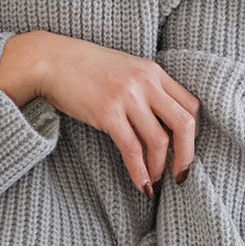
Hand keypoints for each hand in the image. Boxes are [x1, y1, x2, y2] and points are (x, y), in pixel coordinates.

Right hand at [0, 30, 199, 196]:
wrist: (50, 60)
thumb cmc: (84, 68)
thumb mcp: (124, 70)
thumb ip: (145, 89)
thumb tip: (159, 123)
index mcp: (153, 71)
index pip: (191, 105)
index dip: (194, 133)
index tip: (186, 151)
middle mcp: (145, 83)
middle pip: (184, 124)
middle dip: (187, 156)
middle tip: (181, 176)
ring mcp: (127, 97)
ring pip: (159, 141)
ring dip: (159, 168)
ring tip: (153, 182)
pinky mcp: (107, 113)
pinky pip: (132, 149)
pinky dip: (139, 171)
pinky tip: (140, 185)